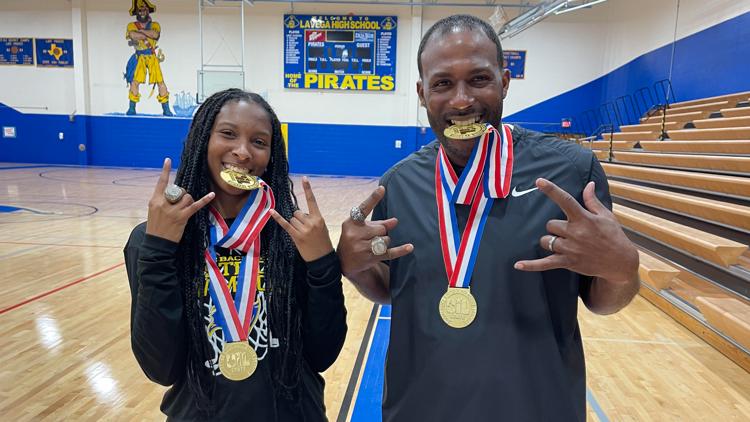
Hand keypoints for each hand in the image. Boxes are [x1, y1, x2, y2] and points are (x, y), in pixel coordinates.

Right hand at [145, 158, 214, 242]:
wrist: (156, 244)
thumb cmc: (156, 226)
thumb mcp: (154, 211)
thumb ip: (163, 200)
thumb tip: (176, 192)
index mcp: (155, 200)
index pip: (160, 182)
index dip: (165, 171)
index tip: (168, 160)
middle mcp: (164, 203)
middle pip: (178, 190)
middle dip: (182, 195)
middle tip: (179, 205)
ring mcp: (173, 211)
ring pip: (187, 197)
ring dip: (189, 201)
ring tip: (184, 209)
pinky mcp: (182, 217)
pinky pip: (195, 206)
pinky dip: (205, 200)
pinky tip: (212, 194)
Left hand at [269, 176, 333, 261]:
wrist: (323, 259)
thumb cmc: (323, 242)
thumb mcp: (322, 228)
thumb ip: (312, 219)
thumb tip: (299, 214)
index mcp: (319, 218)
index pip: (312, 201)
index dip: (308, 189)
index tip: (304, 178)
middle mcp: (311, 222)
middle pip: (298, 212)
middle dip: (299, 219)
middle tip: (305, 229)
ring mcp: (303, 229)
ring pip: (292, 219)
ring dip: (294, 225)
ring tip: (302, 234)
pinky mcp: (296, 236)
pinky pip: (285, 224)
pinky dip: (278, 218)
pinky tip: (271, 211)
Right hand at [337, 186, 413, 277]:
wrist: (343, 262)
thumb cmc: (355, 239)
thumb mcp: (362, 228)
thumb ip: (378, 222)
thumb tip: (395, 221)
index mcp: (351, 223)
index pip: (364, 209)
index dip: (373, 199)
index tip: (382, 189)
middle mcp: (355, 235)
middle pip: (381, 228)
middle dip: (380, 232)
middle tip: (371, 237)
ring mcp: (362, 247)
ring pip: (386, 240)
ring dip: (384, 242)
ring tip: (372, 246)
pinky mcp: (369, 258)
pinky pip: (389, 252)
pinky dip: (400, 250)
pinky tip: (409, 247)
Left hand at [514, 178, 637, 282]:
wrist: (620, 262)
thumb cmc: (613, 236)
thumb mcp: (606, 216)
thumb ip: (592, 201)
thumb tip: (589, 184)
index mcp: (584, 218)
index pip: (565, 200)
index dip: (551, 190)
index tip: (539, 181)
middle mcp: (575, 232)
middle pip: (550, 224)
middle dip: (555, 227)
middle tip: (569, 231)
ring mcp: (570, 248)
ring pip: (546, 240)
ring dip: (550, 241)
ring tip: (564, 244)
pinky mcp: (568, 262)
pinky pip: (545, 264)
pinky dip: (531, 265)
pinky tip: (518, 265)